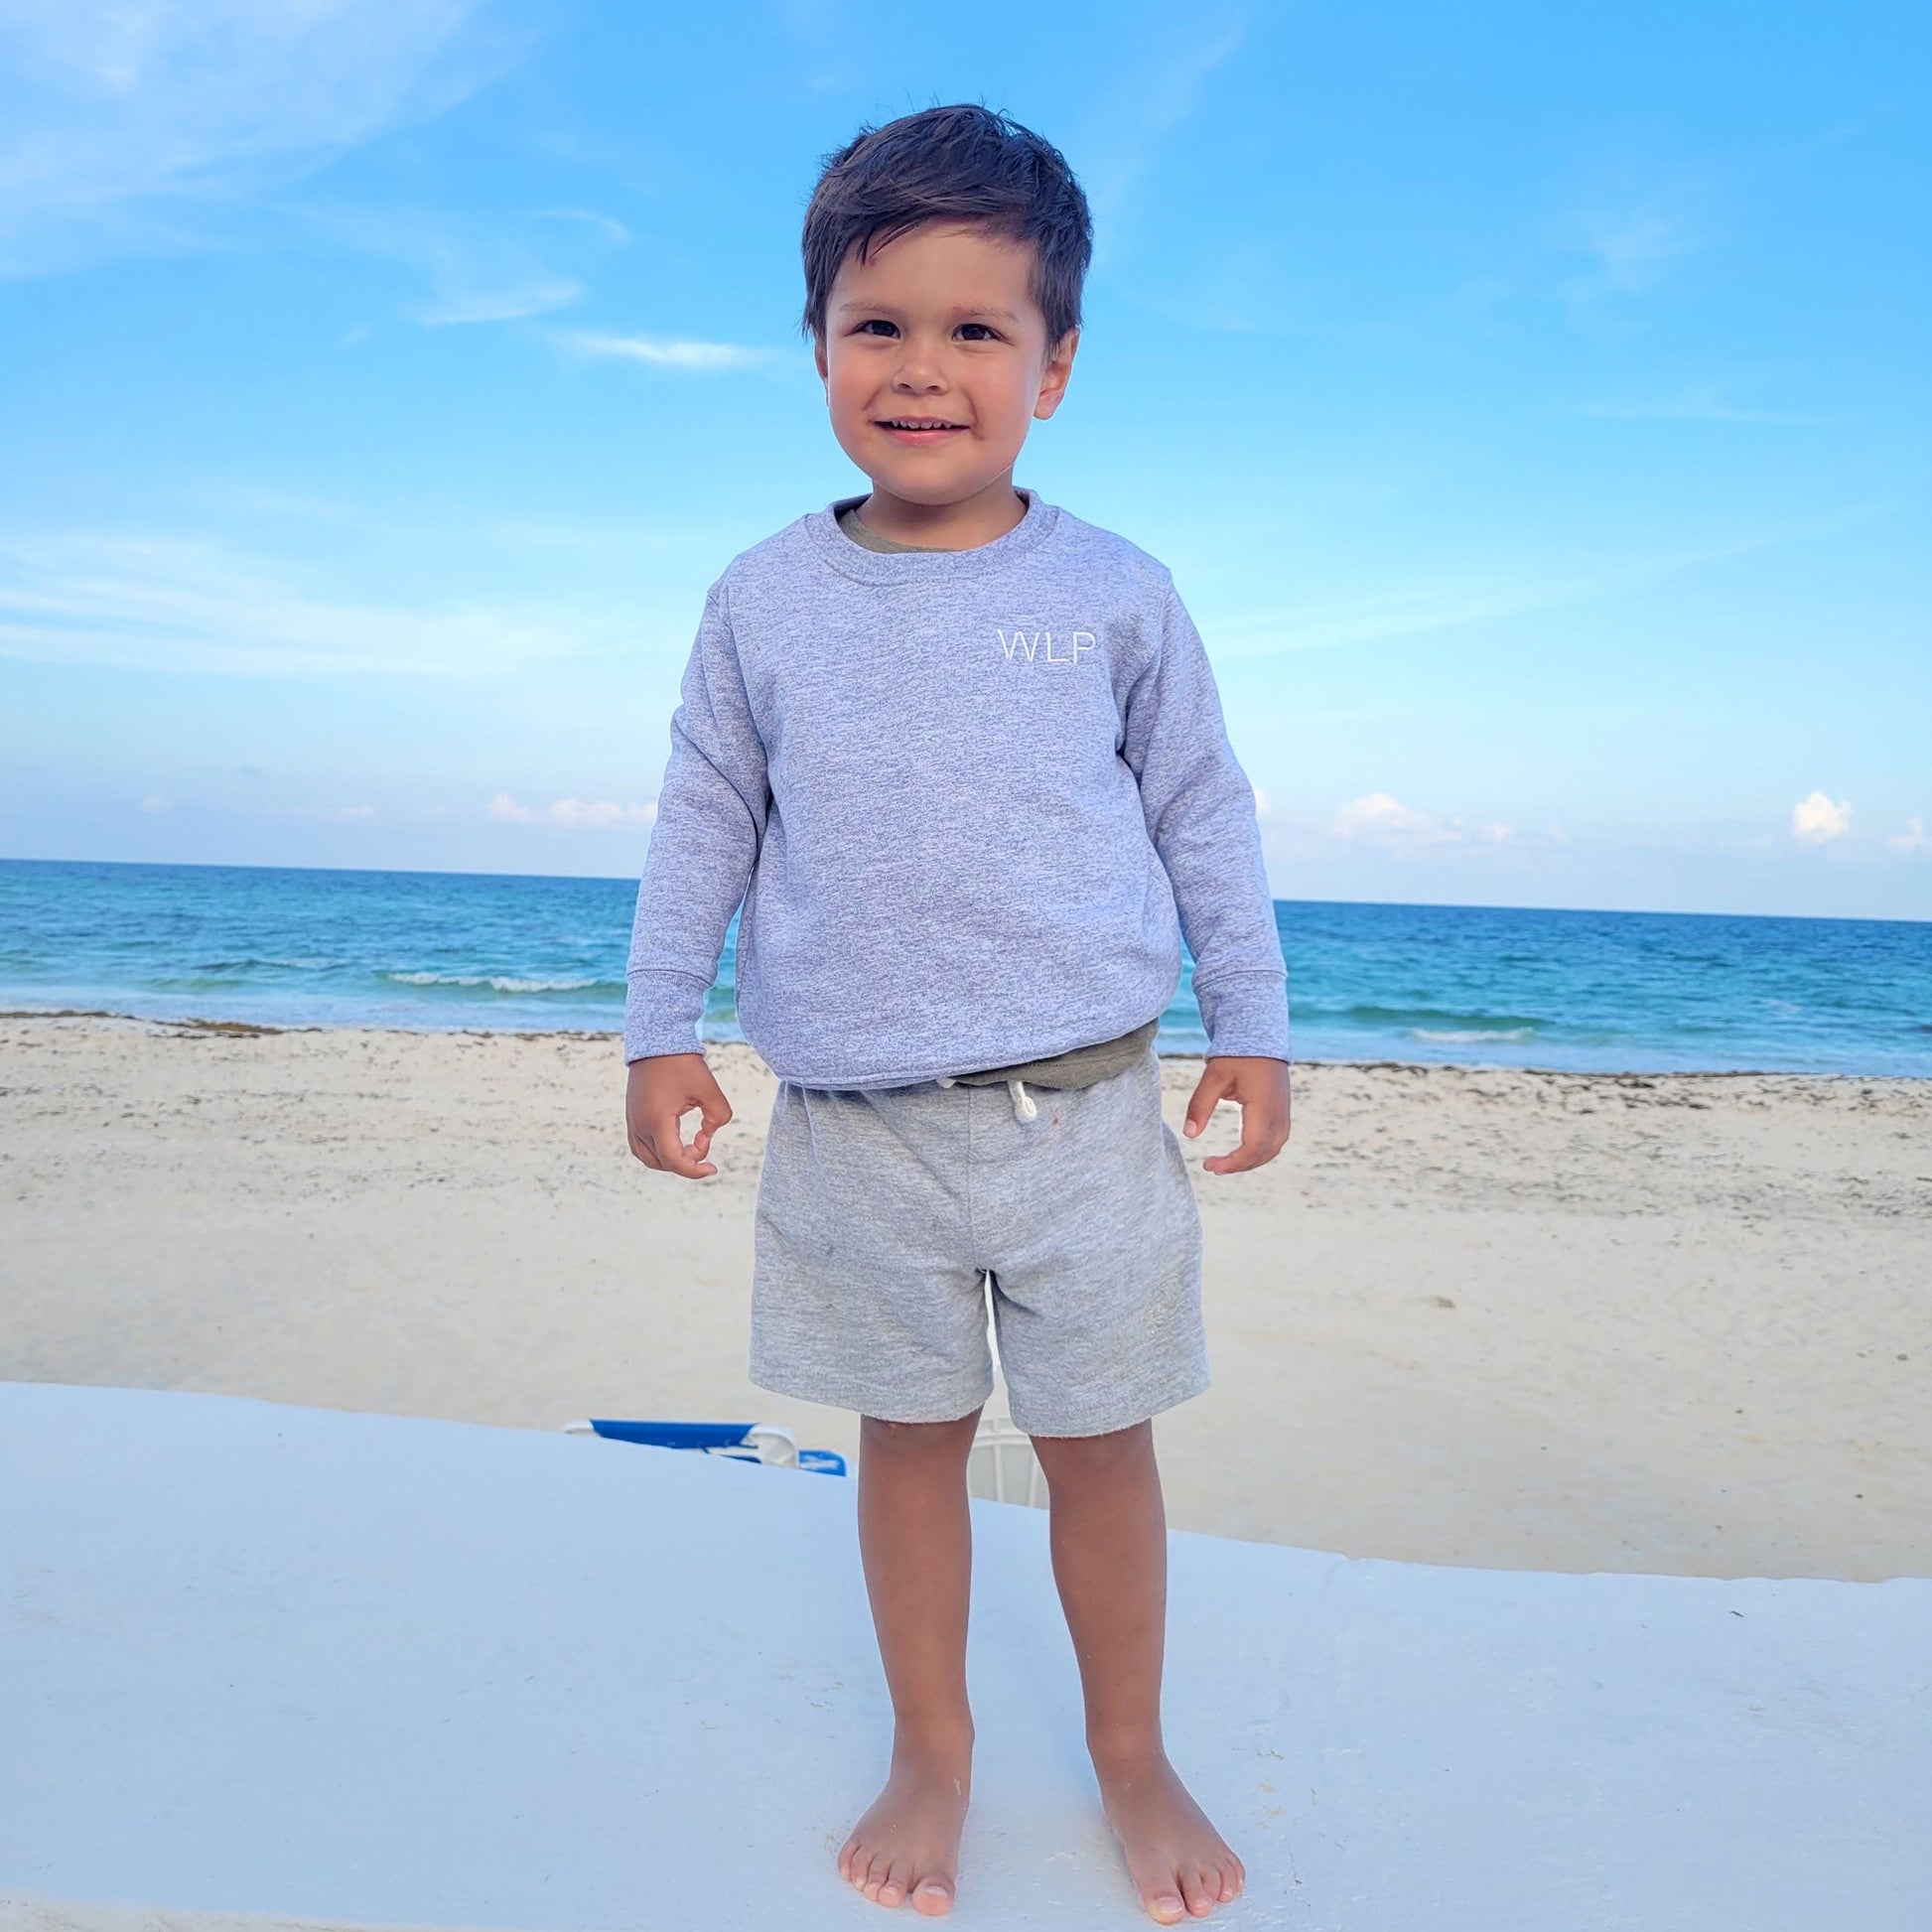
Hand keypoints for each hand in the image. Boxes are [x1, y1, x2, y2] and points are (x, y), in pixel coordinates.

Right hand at [626, 1052, 733, 1178]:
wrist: (656, 1040)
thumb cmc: (682, 1063)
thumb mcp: (708, 1089)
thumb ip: (718, 1116)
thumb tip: (710, 1134)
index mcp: (657, 1121)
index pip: (673, 1161)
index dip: (694, 1171)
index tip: (712, 1168)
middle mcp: (640, 1125)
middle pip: (660, 1163)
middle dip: (685, 1163)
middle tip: (703, 1145)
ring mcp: (632, 1120)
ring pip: (647, 1157)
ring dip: (669, 1159)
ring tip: (690, 1146)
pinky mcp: (632, 1114)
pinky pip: (639, 1145)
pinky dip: (657, 1150)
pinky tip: (675, 1138)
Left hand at [1183, 1056, 1290, 1174]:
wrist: (1260, 1035)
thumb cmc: (1236, 1054)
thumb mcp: (1213, 1076)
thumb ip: (1200, 1105)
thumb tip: (1189, 1134)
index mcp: (1264, 1107)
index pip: (1252, 1148)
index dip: (1232, 1163)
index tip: (1209, 1165)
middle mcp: (1279, 1113)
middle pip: (1264, 1153)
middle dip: (1239, 1165)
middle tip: (1212, 1167)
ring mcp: (1284, 1111)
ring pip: (1273, 1148)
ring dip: (1251, 1160)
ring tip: (1225, 1163)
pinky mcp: (1283, 1109)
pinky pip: (1276, 1139)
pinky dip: (1260, 1150)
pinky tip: (1241, 1151)